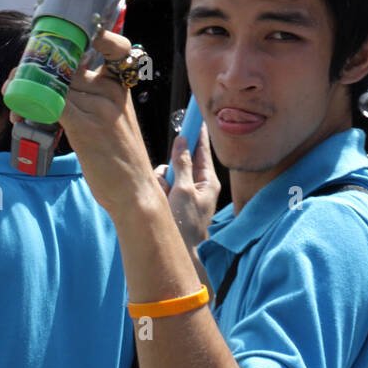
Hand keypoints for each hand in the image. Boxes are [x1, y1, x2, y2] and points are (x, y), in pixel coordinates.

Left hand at [9, 26, 156, 215]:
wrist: (133, 190)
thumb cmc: (122, 157)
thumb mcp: (117, 118)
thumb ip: (95, 96)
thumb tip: (61, 86)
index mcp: (122, 86)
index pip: (118, 47)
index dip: (102, 35)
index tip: (80, 36)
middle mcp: (112, 91)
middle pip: (69, 65)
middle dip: (39, 68)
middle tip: (17, 77)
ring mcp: (99, 107)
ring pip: (55, 84)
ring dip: (27, 89)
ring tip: (14, 103)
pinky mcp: (85, 126)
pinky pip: (51, 103)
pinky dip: (30, 103)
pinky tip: (19, 111)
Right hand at [153, 123, 219, 250]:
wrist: (180, 252)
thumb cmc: (187, 224)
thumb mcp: (185, 190)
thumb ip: (183, 164)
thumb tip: (182, 141)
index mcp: (208, 180)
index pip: (203, 149)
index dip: (198, 133)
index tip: (198, 116)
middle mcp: (197, 184)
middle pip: (180, 160)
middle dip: (171, 168)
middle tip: (171, 181)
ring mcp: (184, 192)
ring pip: (167, 172)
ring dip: (163, 182)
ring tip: (166, 199)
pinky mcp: (173, 200)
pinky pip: (161, 185)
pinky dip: (159, 191)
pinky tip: (161, 202)